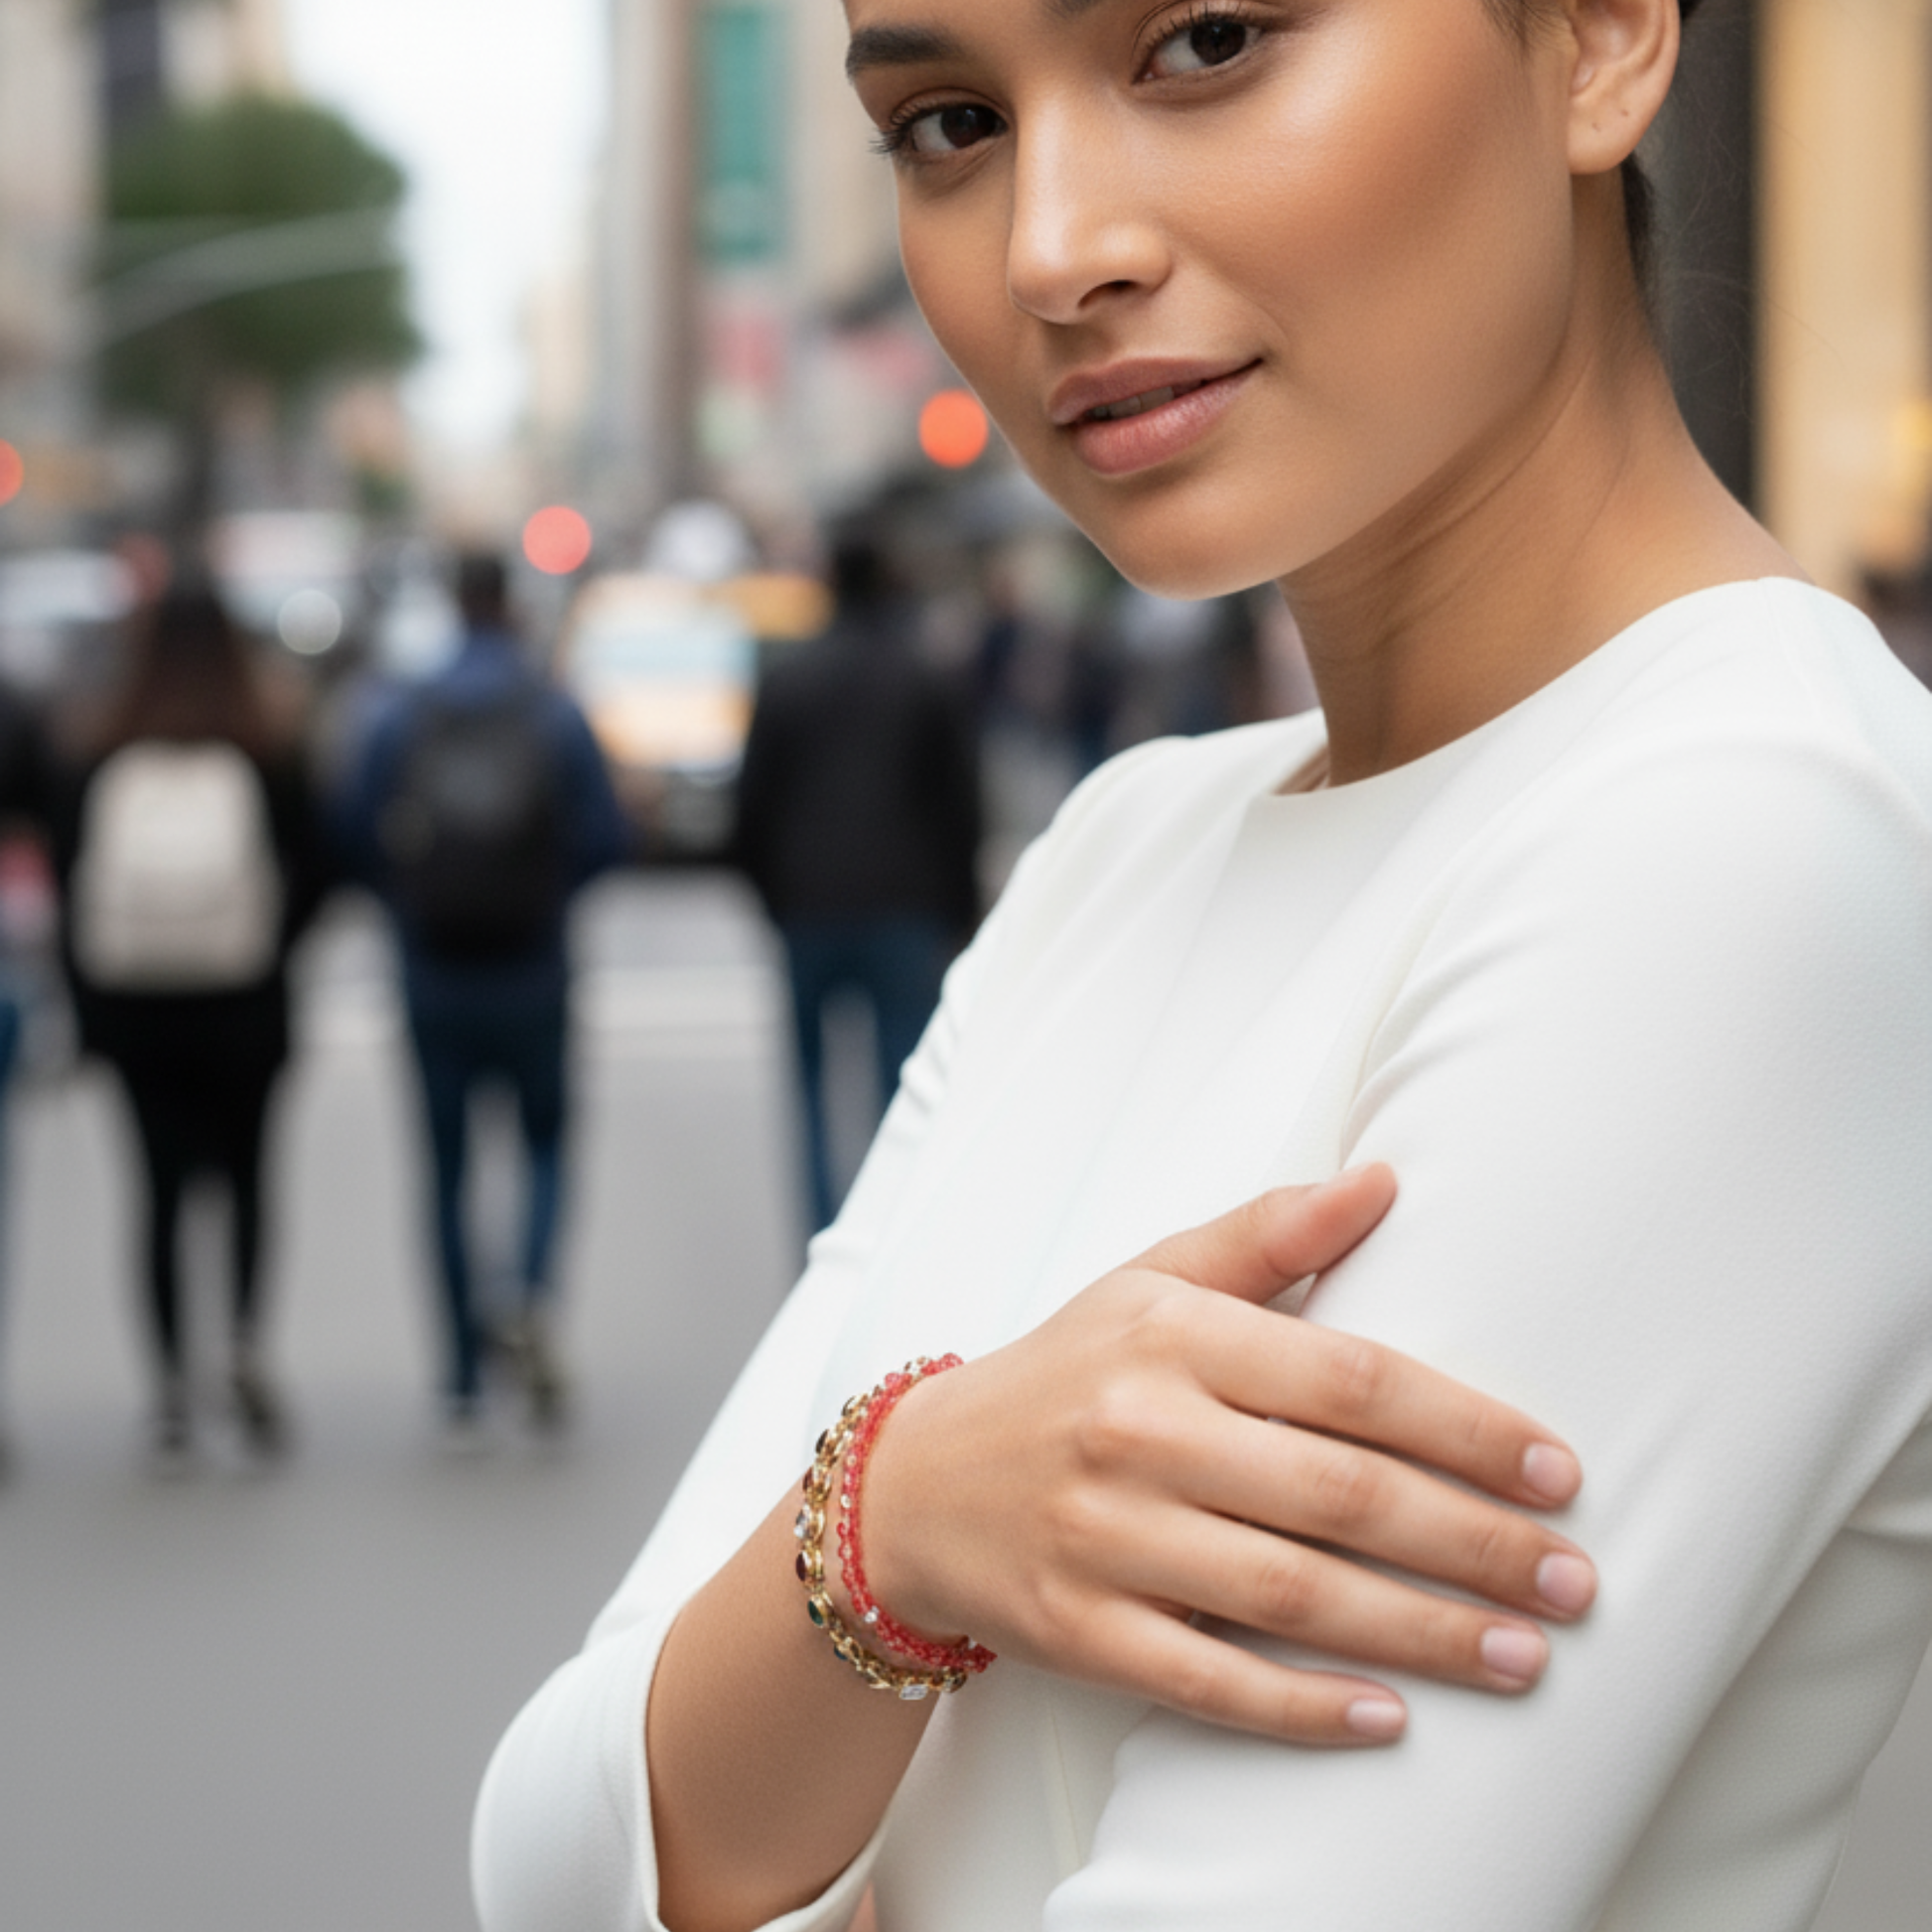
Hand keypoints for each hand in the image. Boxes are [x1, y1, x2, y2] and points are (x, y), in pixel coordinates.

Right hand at [856, 1166, 1594, 1744]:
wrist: (917, 1482)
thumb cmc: (1065, 1372)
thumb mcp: (1149, 1281)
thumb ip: (1267, 1236)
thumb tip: (1384, 1181)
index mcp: (1169, 1337)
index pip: (1346, 1379)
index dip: (1464, 1427)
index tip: (1557, 1471)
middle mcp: (1137, 1432)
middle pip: (1338, 1496)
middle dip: (1474, 1546)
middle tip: (1575, 1583)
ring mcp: (1103, 1538)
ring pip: (1288, 1596)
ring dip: (1421, 1633)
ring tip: (1526, 1656)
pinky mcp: (1076, 1630)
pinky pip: (1206, 1680)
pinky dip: (1301, 1707)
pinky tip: (1389, 1717)